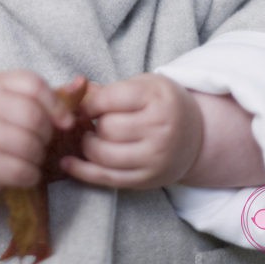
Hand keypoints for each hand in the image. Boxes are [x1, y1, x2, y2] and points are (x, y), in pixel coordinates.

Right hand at [0, 70, 74, 196]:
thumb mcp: (4, 96)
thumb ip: (40, 93)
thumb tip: (81, 85)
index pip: (32, 84)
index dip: (55, 103)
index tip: (64, 121)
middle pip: (33, 116)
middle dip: (47, 133)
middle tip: (43, 141)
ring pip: (29, 145)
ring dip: (39, 155)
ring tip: (33, 156)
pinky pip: (20, 171)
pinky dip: (31, 174)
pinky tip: (27, 172)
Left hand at [60, 73, 202, 189]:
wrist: (196, 136)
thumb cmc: (162, 105)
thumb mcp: (142, 86)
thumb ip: (108, 90)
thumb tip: (71, 92)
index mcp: (157, 98)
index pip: (109, 100)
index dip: (88, 103)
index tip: (85, 106)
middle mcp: (159, 129)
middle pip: (106, 128)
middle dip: (92, 124)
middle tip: (94, 122)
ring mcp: (154, 157)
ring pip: (104, 155)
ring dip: (88, 146)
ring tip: (90, 137)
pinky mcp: (147, 180)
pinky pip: (107, 178)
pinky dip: (83, 172)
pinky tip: (68, 163)